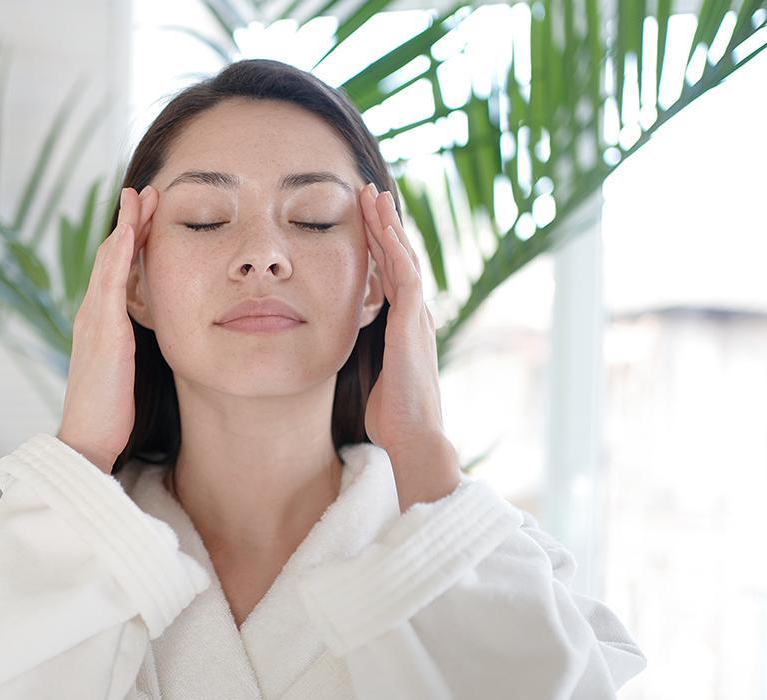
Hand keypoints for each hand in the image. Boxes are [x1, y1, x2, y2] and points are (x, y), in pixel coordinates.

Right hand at [57, 185, 157, 472]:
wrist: (87, 440)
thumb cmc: (108, 412)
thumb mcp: (123, 370)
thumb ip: (130, 347)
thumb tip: (146, 335)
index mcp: (98, 323)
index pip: (115, 271)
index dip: (131, 240)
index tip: (146, 215)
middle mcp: (91, 314)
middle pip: (111, 256)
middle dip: (129, 221)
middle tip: (145, 190)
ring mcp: (94, 320)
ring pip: (109, 260)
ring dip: (126, 225)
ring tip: (141, 196)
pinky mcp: (103, 331)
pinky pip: (111, 283)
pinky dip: (120, 253)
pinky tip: (130, 231)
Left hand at [358, 182, 447, 454]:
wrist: (413, 437)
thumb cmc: (392, 416)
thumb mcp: (376, 376)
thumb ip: (370, 356)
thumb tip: (352, 350)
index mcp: (406, 326)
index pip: (392, 275)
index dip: (380, 246)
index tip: (367, 220)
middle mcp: (416, 316)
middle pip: (400, 258)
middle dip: (384, 224)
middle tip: (371, 193)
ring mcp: (417, 318)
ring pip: (404, 259)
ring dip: (388, 226)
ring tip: (374, 196)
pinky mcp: (413, 325)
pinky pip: (406, 278)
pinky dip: (396, 251)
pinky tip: (385, 228)